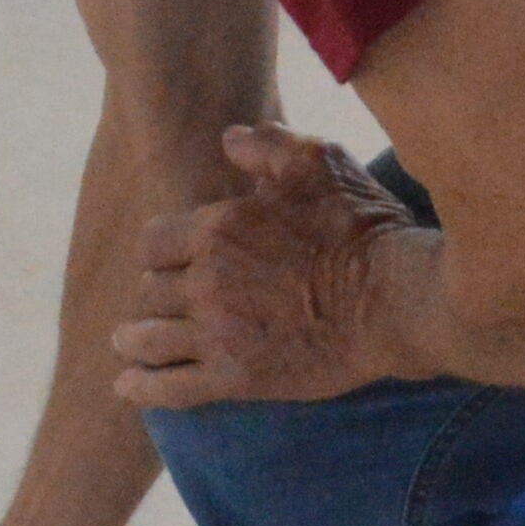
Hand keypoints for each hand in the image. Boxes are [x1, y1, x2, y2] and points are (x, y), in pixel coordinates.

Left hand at [115, 121, 416, 406]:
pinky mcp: (238, 378)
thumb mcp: (319, 163)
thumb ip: (267, 146)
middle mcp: (208, 281)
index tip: (170, 259)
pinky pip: (171, 387)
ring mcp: (220, 333)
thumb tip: (228, 138)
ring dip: (134, 339)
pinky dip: (143, 387)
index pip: (153, 241)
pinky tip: (128, 386)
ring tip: (127, 342)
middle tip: (160, 302)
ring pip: (148, 339)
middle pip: (151, 290)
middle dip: (155, 293)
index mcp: (219, 229)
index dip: (160, 249)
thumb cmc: (362, 228)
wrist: (396, 299)